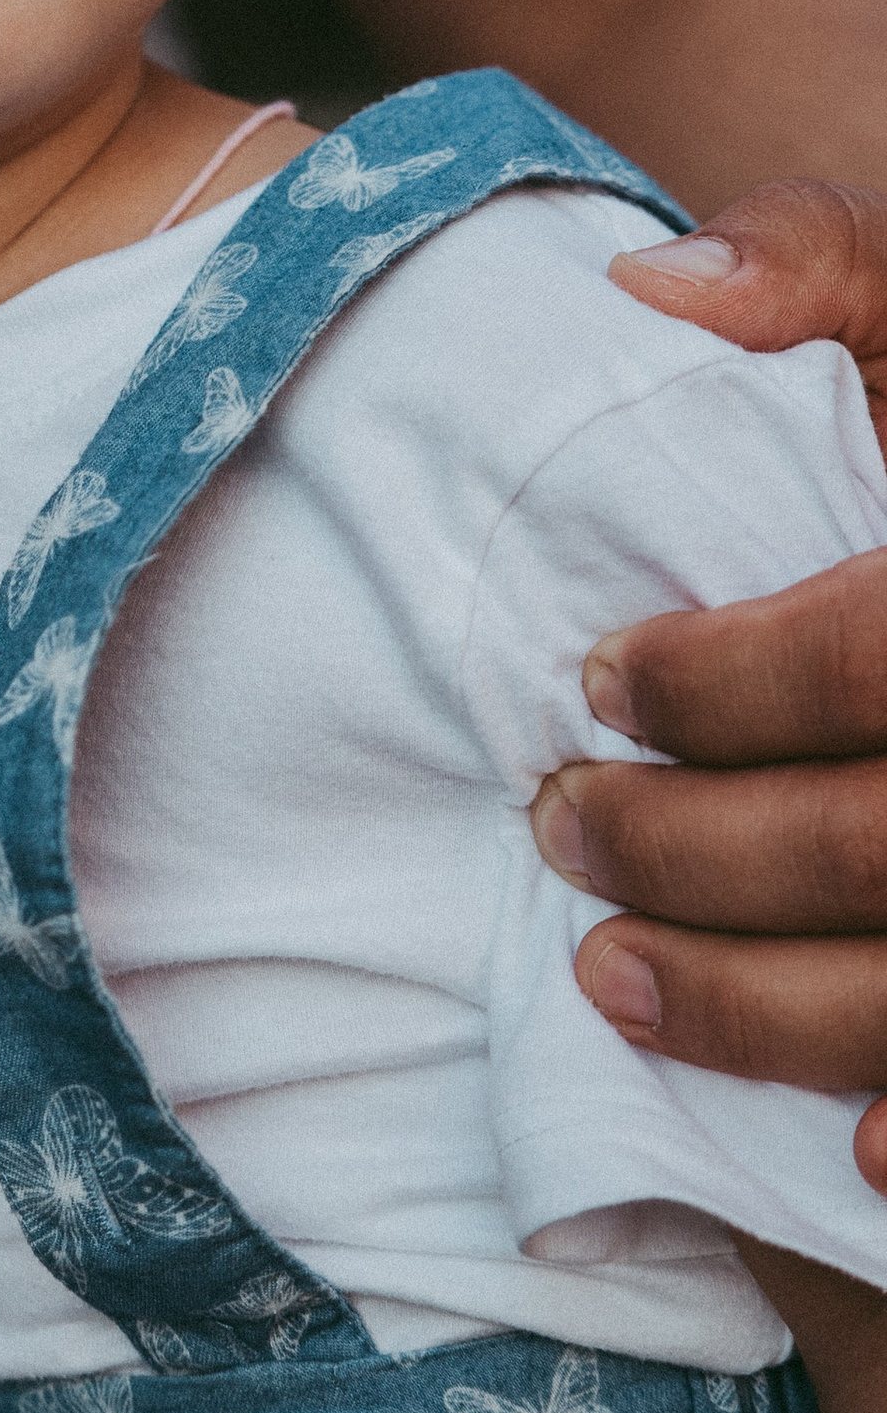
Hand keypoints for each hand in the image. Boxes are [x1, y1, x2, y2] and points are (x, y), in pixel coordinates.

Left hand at [530, 182, 886, 1184]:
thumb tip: (650, 286)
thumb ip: (822, 261)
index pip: (877, 648)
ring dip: (764, 1007)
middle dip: (697, 851)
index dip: (725, 680)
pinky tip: (856, 1150)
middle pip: (883, 838)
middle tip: (559, 824)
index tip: (600, 680)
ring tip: (608, 975)